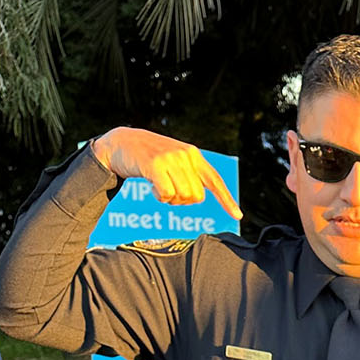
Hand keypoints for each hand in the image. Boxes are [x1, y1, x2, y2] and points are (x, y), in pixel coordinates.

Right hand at [89, 127, 240, 218]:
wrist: (121, 142)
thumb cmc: (149, 156)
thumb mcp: (174, 160)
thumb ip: (188, 173)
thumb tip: (198, 196)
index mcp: (193, 155)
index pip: (215, 180)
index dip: (227, 199)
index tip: (238, 216)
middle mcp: (185, 155)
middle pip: (197, 197)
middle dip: (183, 201)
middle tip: (169, 190)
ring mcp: (171, 159)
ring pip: (183, 197)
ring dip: (170, 199)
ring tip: (160, 186)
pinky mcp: (156, 165)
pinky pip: (167, 195)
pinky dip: (160, 197)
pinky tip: (153, 186)